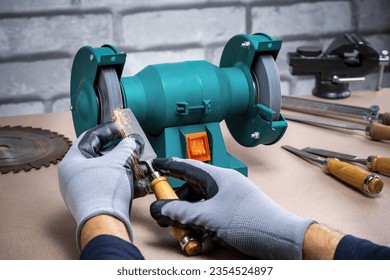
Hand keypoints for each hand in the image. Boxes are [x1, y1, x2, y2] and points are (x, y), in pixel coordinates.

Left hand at [58, 121, 145, 247]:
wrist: (106, 224)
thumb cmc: (104, 191)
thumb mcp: (118, 161)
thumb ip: (127, 147)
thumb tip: (133, 141)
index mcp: (73, 162)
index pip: (90, 137)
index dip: (108, 130)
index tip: (121, 127)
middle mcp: (77, 176)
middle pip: (103, 157)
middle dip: (124, 154)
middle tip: (135, 149)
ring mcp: (87, 191)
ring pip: (111, 173)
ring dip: (129, 169)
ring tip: (143, 168)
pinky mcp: (98, 202)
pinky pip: (114, 187)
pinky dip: (128, 184)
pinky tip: (142, 184)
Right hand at [150, 158, 315, 258]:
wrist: (280, 238)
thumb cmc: (250, 221)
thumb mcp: (207, 217)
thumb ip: (179, 212)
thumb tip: (158, 208)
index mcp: (218, 177)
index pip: (187, 166)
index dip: (169, 165)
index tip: (155, 164)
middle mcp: (223, 185)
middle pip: (192, 189)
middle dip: (177, 204)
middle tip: (165, 215)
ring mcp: (229, 199)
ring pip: (201, 206)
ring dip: (191, 220)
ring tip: (187, 234)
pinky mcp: (234, 214)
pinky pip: (211, 216)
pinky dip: (204, 227)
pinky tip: (203, 240)